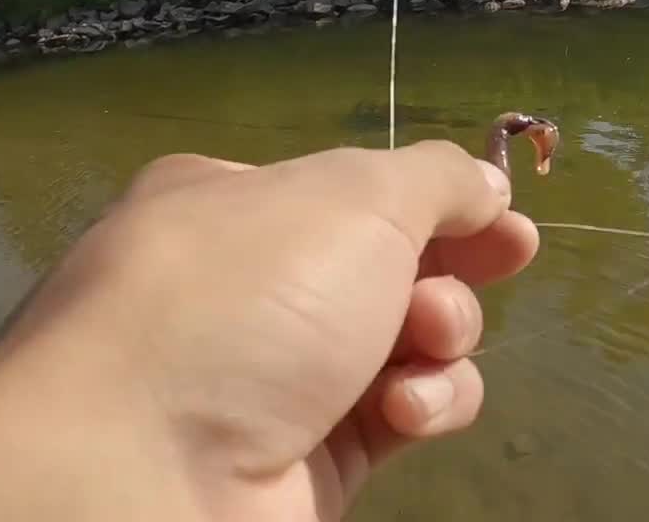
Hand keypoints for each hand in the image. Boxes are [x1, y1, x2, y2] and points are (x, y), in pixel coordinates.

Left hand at [0, 142, 537, 521]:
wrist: (139, 469)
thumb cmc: (247, 295)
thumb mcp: (352, 196)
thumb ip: (433, 180)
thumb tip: (484, 185)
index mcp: (237, 206)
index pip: (356, 194)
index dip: (439, 202)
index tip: (508, 220)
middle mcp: (252, 290)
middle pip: (389, 268)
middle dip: (451, 269)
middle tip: (504, 263)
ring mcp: (277, 380)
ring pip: (405, 345)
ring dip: (441, 337)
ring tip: (425, 341)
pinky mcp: (307, 461)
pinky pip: (395, 417)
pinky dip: (419, 407)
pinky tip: (401, 410)